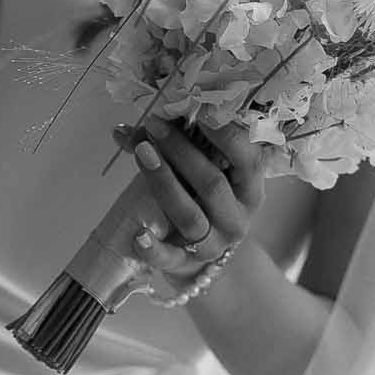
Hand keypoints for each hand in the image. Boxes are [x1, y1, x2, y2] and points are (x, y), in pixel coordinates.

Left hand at [123, 116, 268, 286]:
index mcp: (250, 190)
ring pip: (189, 216)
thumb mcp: (200, 174)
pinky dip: (153, 249)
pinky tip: (138, 236)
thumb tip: (124, 129)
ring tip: (142, 154)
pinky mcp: (186, 265)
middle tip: (156, 126)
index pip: (248, 160)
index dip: (226, 135)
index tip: (200, 109)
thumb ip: (172, 147)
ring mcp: (213, 244)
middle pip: (212, 184)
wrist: (200, 259)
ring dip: (164, 183)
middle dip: (182, 152)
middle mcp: (237, 219)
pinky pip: (170, 258)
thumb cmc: (202, 202)